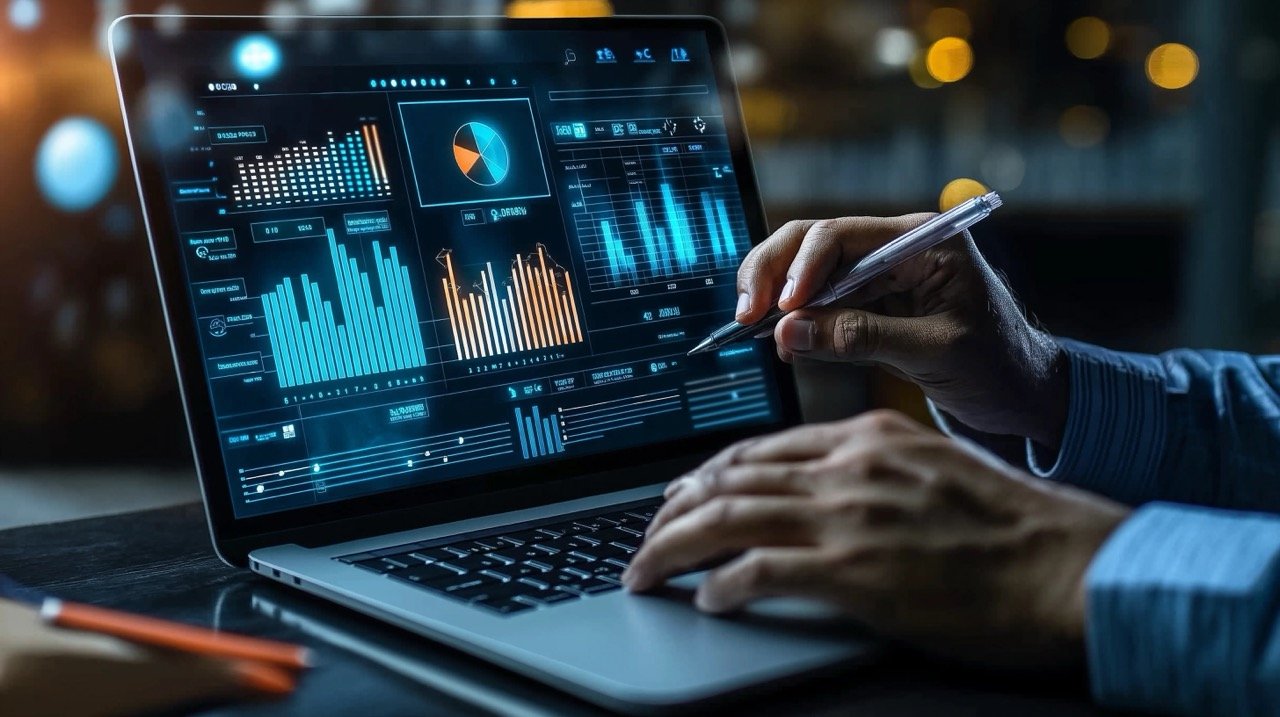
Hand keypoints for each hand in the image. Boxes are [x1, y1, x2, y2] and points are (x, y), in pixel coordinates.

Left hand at [623, 411, 1129, 667]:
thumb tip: (828, 494)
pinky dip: (722, 583)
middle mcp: (847, 467)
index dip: (710, 472)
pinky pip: (759, 570)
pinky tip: (708, 598)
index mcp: (867, 436)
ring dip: (673, 546)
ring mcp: (846, 516)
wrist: (1067, 565)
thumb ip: (875, 470)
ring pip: (726, 517)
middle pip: (729, 477)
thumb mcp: (936, 469)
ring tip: (646, 568)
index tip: (683, 493)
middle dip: (674, 508)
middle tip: (646, 534)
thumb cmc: (1015, 527)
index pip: (761, 448)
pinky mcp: (852, 571)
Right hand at [736, 215, 1066, 448]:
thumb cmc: (999, 367)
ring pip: (807, 270)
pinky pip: (819, 302)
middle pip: (812, 242)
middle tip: (744, 315)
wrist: (1026, 395)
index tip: (781, 309)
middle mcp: (896, 248)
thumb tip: (791, 332)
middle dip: (773, 275)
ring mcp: (881, 275)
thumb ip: (861, 338)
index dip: (801, 269)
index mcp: (923, 241)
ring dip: (774, 296)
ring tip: (750, 329)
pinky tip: (777, 339)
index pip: (841, 236)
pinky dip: (793, 319)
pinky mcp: (871, 304)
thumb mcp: (932, 353)